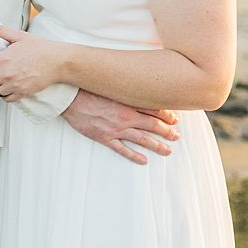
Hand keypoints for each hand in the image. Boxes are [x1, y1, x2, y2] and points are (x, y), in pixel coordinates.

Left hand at [0, 19, 69, 99]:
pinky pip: (6, 99)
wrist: (59, 62)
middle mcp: (6, 74)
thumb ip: (0, 30)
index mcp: (3, 59)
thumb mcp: (20, 36)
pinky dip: (2, 95)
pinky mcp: (22, 93)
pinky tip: (4, 88)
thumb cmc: (41, 48)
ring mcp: (14, 86)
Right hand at [62, 90, 178, 162]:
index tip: (175, 120)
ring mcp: (116, 128)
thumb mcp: (111, 87)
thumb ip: (125, 91)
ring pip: (142, 139)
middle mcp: (125, 116)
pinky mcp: (105, 137)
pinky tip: (144, 160)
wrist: (70, 98)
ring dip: (157, 145)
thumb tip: (139, 90)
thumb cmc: (89, 90)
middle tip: (176, 136)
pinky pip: (123, 149)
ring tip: (167, 151)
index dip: (166, 115)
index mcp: (127, 102)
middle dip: (166, 131)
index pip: (153, 109)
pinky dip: (134, 156)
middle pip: (152, 125)